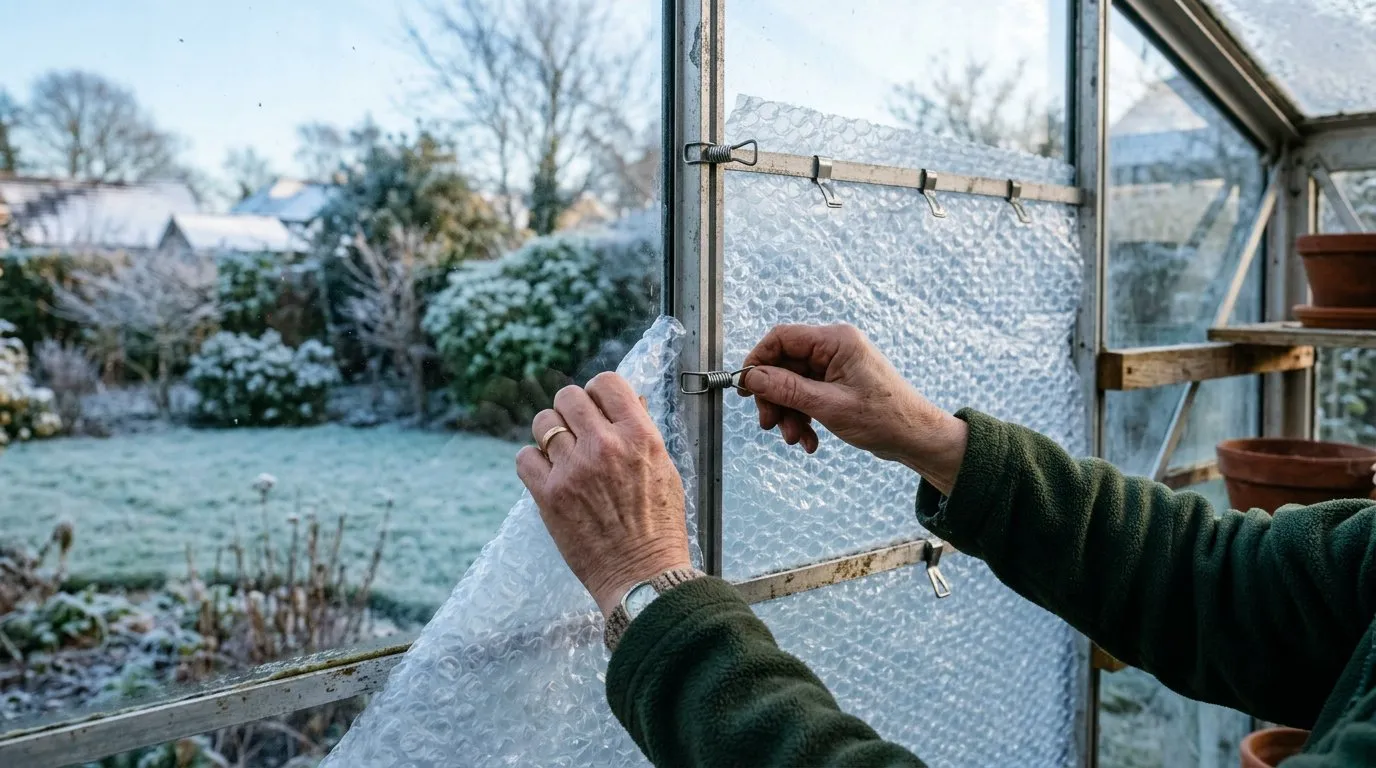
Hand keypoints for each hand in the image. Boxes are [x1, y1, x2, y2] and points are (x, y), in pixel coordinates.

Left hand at [516, 373, 691, 617]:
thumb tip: (628, 400)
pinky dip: (533, 462)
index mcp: (638, 436)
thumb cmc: (659, 525)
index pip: (606, 383)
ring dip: (550, 433)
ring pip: (542, 422)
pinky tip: (549, 474)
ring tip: (562, 453)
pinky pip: (524, 457)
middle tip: (577, 430)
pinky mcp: (549, 494)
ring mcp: (574, 469)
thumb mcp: (664, 469)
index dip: (598, 392)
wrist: (642, 574)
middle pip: (568, 396)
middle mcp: (604, 446)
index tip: (597, 408)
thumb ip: (642, 431)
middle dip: (571, 409)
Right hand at [739, 324, 968, 494]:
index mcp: (836, 341)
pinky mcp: (838, 386)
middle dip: (775, 398)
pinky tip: (810, 440)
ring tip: (795, 438)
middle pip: (784, 365)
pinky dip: (803, 418)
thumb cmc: (885, 417)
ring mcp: (836, 368)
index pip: (782, 338)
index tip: (746, 388)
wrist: (917, 438)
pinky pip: (808, 397)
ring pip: (793, 385)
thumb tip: (752, 377)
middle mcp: (835, 349)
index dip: (758, 361)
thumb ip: (787, 389)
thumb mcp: (829, 406)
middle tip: (770, 424)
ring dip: (789, 413)